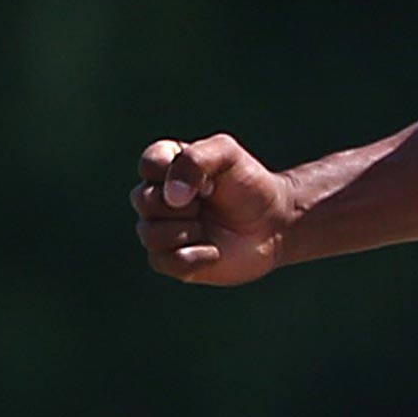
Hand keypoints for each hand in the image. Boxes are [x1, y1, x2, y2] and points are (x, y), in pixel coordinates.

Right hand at [131, 133, 293, 286]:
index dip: (173, 172)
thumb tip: (171, 197)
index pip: (148, 164)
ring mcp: (164, 230)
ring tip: (209, 226)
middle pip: (142, 200)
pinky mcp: (172, 261)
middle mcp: (160, 198)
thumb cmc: (249, 184)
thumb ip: (195, 160)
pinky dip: (194, 257)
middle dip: (183, 203)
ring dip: (187, 230)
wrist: (275, 223)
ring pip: (149, 233)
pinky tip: (214, 251)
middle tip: (210, 201)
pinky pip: (163, 262)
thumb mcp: (228, 154)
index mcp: (168, 167)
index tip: (207, 178)